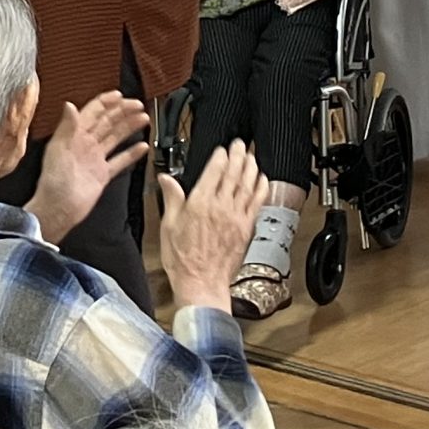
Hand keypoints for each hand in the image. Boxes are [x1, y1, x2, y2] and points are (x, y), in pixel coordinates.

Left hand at [27, 92, 150, 242]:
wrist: (58, 210)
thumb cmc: (53, 182)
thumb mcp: (57, 150)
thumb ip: (67, 127)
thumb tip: (69, 104)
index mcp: (74, 136)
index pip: (93, 112)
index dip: (106, 102)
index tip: (120, 95)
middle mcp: (86, 145)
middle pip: (108, 122)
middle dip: (123, 111)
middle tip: (138, 104)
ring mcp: (95, 159)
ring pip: (116, 138)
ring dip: (129, 127)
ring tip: (143, 118)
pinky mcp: (103, 175)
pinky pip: (120, 161)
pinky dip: (131, 153)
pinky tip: (142, 147)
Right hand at [158, 143, 271, 316]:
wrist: (201, 284)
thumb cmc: (183, 260)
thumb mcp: (169, 226)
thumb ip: (171, 198)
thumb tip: (166, 179)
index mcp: (200, 203)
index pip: (215, 171)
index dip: (221, 156)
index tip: (222, 149)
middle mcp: (221, 207)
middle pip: (234, 173)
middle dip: (238, 155)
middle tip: (241, 145)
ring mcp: (236, 217)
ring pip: (248, 185)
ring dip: (251, 168)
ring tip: (252, 157)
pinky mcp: (247, 229)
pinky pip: (257, 203)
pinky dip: (261, 189)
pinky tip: (262, 181)